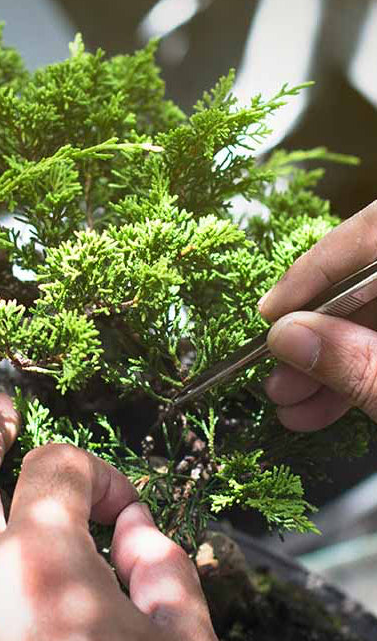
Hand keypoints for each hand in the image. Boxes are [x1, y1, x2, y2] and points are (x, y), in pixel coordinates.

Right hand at [260, 199, 376, 430]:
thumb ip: (358, 363)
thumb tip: (287, 335)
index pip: (376, 230)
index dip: (317, 266)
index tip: (272, 311)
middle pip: (369, 280)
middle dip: (314, 334)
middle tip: (277, 374)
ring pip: (374, 318)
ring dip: (326, 363)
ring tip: (290, 403)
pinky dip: (356, 375)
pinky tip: (320, 410)